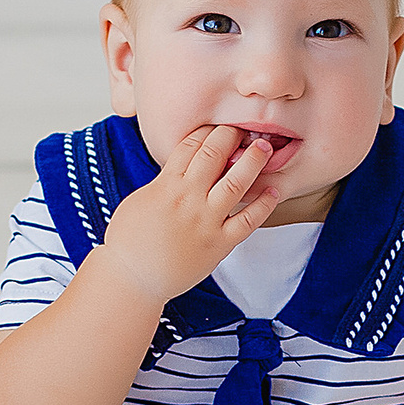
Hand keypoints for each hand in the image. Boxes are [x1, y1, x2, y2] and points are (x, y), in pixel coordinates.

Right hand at [91, 124, 280, 302]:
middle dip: (231, 135)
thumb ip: (163, 181)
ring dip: (253, 161)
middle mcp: (188, 199)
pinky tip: (273, 191)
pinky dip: (264, 204)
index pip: (191, 144)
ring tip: (265, 148)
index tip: (218, 124)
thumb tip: (181, 166)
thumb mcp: (140, 200)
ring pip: (236, 182)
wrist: (133, 280)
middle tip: (244, 129)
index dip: (208, 130)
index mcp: (166, 185)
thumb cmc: (130, 241)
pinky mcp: (219, 244)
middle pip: (215, 154)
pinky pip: (248, 220)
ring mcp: (206, 222)